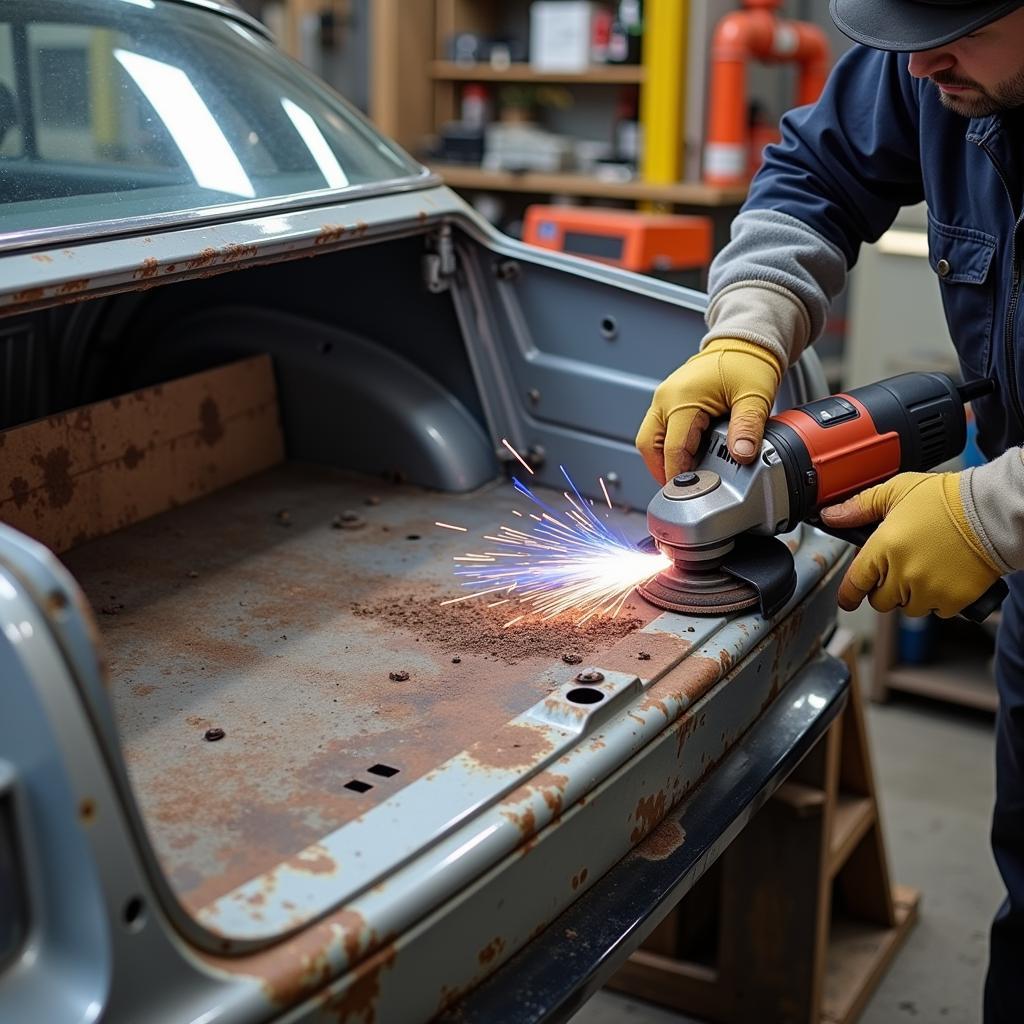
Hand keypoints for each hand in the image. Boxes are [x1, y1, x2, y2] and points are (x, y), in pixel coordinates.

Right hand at [635, 338, 782, 483]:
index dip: (679, 474)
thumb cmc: (747, 362)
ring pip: (649, 438)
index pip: (673, 448)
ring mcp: (665, 398)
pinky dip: (667, 445)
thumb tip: (742, 455)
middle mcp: (666, 398)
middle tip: (679, 487)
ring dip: (661, 458)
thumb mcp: (754, 395)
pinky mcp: (669, 399)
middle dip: (660, 469)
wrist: (745, 340)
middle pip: (648, 445)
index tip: (689, 492)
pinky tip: (686, 455)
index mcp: (682, 398)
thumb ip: (748, 427)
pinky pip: (659, 428)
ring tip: (683, 475)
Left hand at [819, 471, 1001, 617]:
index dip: (848, 593)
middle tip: (898, 568)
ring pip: (908, 607)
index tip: (847, 598)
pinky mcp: (953, 600)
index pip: (855, 583)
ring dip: (911, 595)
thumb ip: (860, 507)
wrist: (992, 511)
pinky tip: (944, 575)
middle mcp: (903, 574)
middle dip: (884, 588)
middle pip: (880, 600)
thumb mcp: (896, 491)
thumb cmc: (946, 499)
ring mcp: (929, 590)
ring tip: (924, 568)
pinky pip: (937, 610)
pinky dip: (937, 599)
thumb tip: (831, 515)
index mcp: (884, 548)